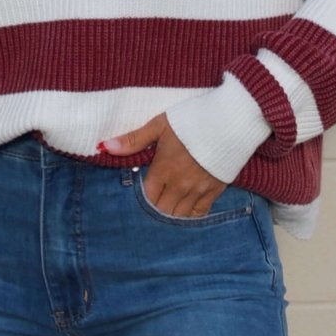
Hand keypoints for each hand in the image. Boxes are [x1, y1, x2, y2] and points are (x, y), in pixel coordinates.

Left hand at [99, 112, 229, 218]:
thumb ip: (133, 140)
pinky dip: (189, 216)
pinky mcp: (215, 191)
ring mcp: (198, 190)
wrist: (231, 121)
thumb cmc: (192, 120)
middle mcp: (180, 185)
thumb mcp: (160, 125)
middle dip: (154, 211)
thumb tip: (105, 146)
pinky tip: (184, 212)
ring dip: (170, 215)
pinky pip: (199, 213)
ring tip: (165, 211)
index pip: (146, 198)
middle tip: (150, 208)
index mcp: (163, 169)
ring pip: (179, 216)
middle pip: (161, 211)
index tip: (138, 198)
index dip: (141, 201)